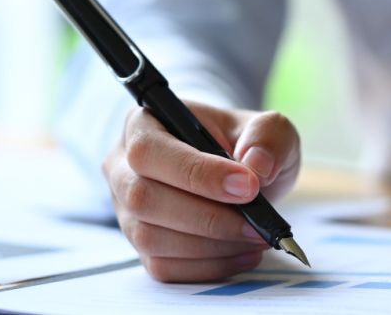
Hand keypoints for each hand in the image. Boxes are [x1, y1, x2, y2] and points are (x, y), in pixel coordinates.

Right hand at [104, 101, 300, 281]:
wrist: (239, 174)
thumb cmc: (242, 144)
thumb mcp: (266, 127)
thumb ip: (267, 136)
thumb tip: (257, 167)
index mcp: (142, 125)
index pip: (151, 151)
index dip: (198, 173)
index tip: (248, 187)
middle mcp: (123, 168)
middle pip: (144, 198)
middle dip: (207, 217)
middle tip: (256, 224)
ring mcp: (127, 211)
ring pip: (151, 238)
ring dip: (209, 246)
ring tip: (254, 238)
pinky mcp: (141, 247)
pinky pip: (163, 266)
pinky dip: (208, 265)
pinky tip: (242, 252)